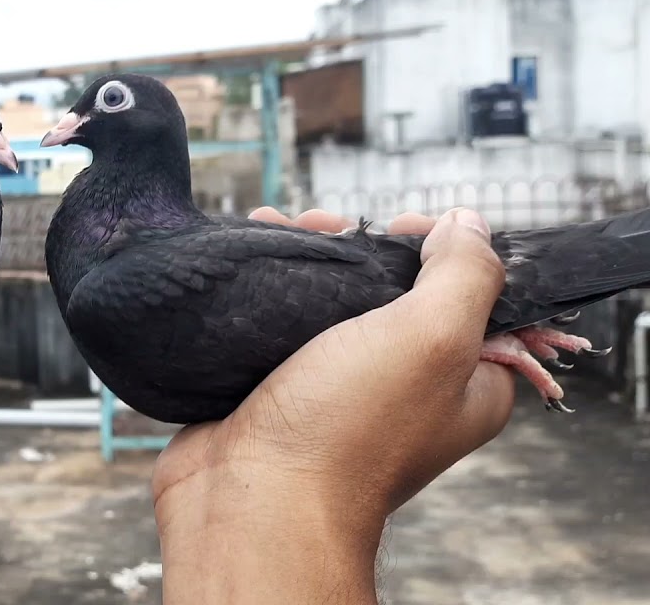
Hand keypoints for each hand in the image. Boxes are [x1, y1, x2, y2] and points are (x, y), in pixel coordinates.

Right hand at [152, 207, 515, 603]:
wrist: (251, 499)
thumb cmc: (347, 432)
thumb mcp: (433, 339)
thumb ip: (466, 274)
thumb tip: (467, 224)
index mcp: (466, 384)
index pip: (473, 295)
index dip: (440, 249)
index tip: (397, 226)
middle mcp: (407, 386)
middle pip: (394, 290)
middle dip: (358, 246)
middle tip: (323, 226)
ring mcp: (339, 387)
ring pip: (332, 302)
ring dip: (307, 257)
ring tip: (277, 226)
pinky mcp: (282, 388)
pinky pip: (282, 321)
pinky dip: (269, 284)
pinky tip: (250, 251)